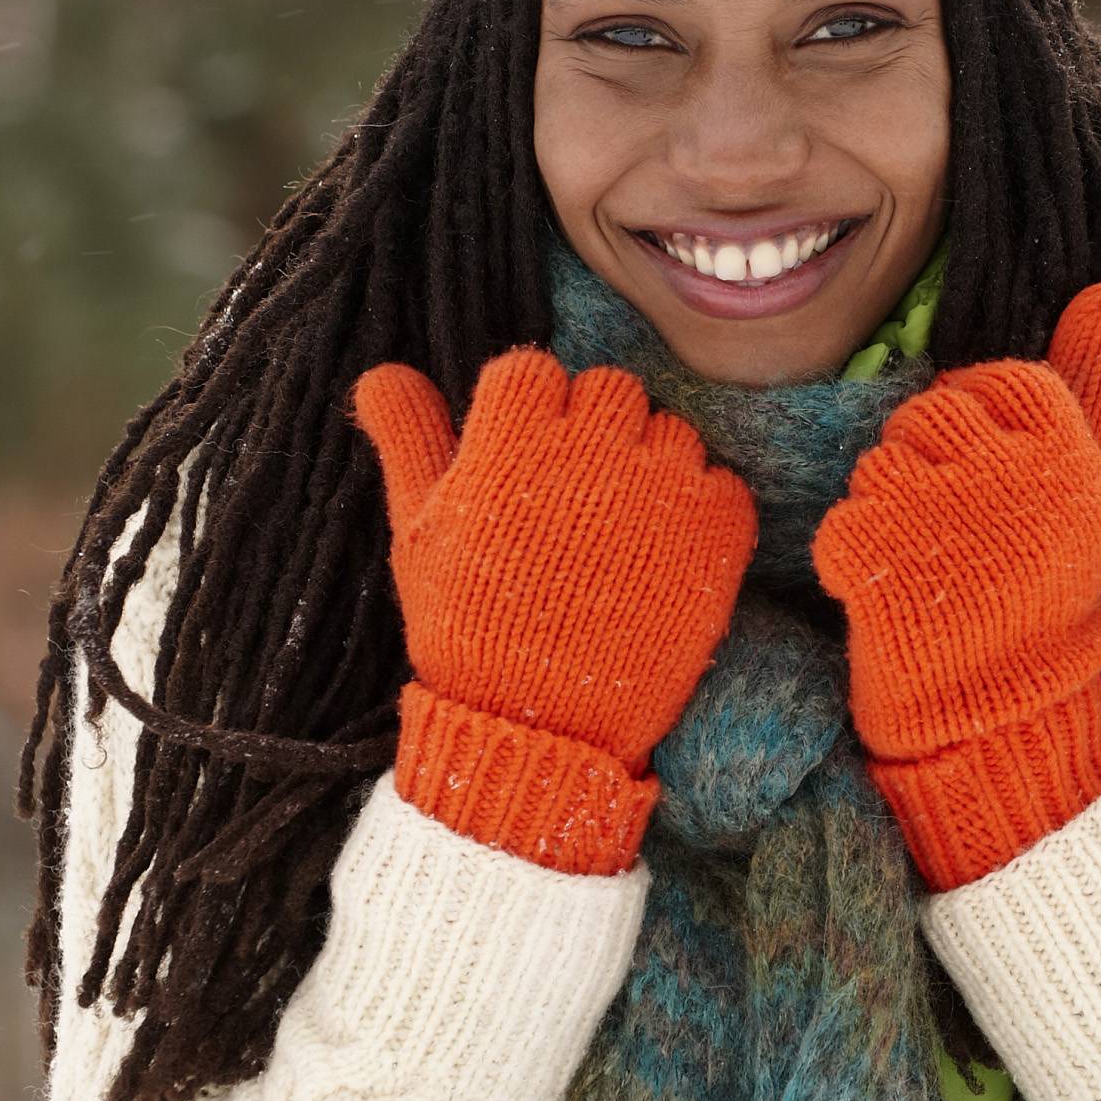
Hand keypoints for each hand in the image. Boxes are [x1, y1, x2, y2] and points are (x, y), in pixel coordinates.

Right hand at [353, 350, 755, 873]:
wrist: (537, 729)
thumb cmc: (466, 629)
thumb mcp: (419, 533)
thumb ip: (409, 440)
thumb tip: (381, 372)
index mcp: (513, 438)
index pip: (531, 371)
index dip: (526, 416)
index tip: (520, 463)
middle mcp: (593, 446)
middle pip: (608, 389)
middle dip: (591, 433)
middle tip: (570, 502)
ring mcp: (661, 486)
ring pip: (668, 430)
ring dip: (647, 469)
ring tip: (616, 537)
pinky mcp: (716, 529)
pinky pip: (720, 482)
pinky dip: (698, 511)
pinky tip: (661, 556)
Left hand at [813, 283, 1100, 888]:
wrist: (1008, 728)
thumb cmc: (1044, 603)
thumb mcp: (1085, 490)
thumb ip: (1097, 383)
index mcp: (1068, 452)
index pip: (997, 384)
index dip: (980, 432)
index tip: (994, 492)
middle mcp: (1010, 473)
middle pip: (928, 416)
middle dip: (928, 473)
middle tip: (960, 545)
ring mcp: (941, 515)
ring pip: (878, 466)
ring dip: (887, 518)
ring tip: (932, 576)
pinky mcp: (877, 556)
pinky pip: (841, 522)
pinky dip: (852, 564)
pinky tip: (892, 603)